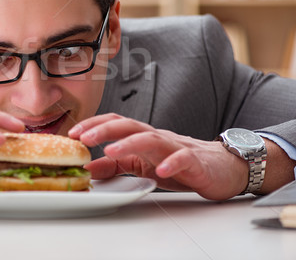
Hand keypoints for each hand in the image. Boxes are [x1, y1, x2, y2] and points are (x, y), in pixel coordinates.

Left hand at [68, 113, 248, 199]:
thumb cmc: (180, 164)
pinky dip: (170, 164)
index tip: (72, 133)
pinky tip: (160, 172)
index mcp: (143, 137)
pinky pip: (182, 159)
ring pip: (151, 138)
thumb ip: (116, 167)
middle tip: (82, 138)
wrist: (224, 167)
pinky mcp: (195, 162)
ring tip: (111, 151)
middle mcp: (157, 137)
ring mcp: (176, 147)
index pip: (115, 123)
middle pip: (129, 125)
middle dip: (104, 130)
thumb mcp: (143, 166)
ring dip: (129, 143)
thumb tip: (88, 168)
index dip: (93, 125)